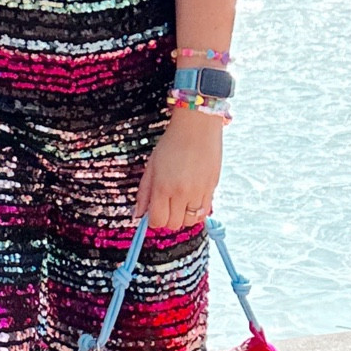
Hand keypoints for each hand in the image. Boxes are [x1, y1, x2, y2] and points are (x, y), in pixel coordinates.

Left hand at [135, 109, 222, 231]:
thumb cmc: (171, 143)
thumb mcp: (152, 166)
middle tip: (167, 206)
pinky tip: (192, 199)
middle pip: (173, 224)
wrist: (197, 126)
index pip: (157, 220)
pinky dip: (197, 211)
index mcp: (162, 187)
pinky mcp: (212, 188)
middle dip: (167, 220)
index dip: (153, 220)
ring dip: (183, 217)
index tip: (154, 212)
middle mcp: (181, 193)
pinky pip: (204, 212)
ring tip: (181, 203)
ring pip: (190, 222)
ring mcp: (198, 192)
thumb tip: (138, 215)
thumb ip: (144, 192)